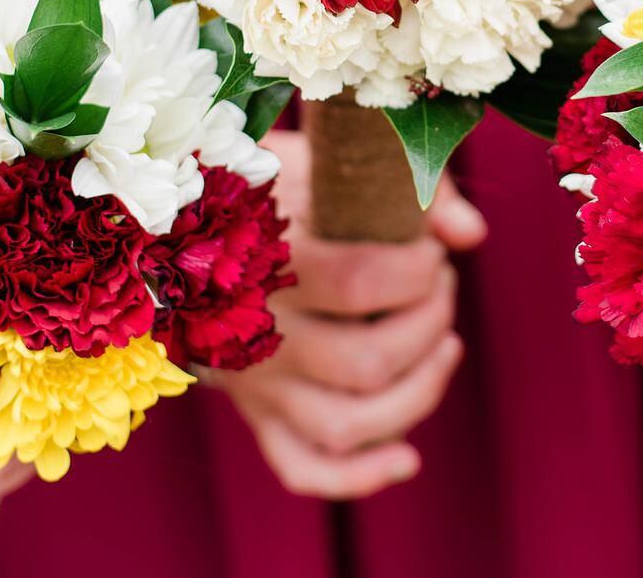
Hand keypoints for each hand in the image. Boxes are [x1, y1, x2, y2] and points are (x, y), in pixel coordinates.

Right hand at [211, 129, 486, 498]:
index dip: (420, 269)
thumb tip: (470, 234)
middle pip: (367, 361)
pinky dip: (359, 477)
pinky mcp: (258, 414)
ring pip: (346, 426)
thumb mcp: (316, 165)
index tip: (430, 249)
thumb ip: (401, 188)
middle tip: (440, 284)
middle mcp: (257, 334)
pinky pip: (302, 467)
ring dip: (419, 393)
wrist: (172, 236)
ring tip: (446, 346)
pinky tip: (408, 458)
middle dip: (430, 322)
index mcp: (264, 261)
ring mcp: (255, 384)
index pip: (361, 282)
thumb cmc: (261, 193)